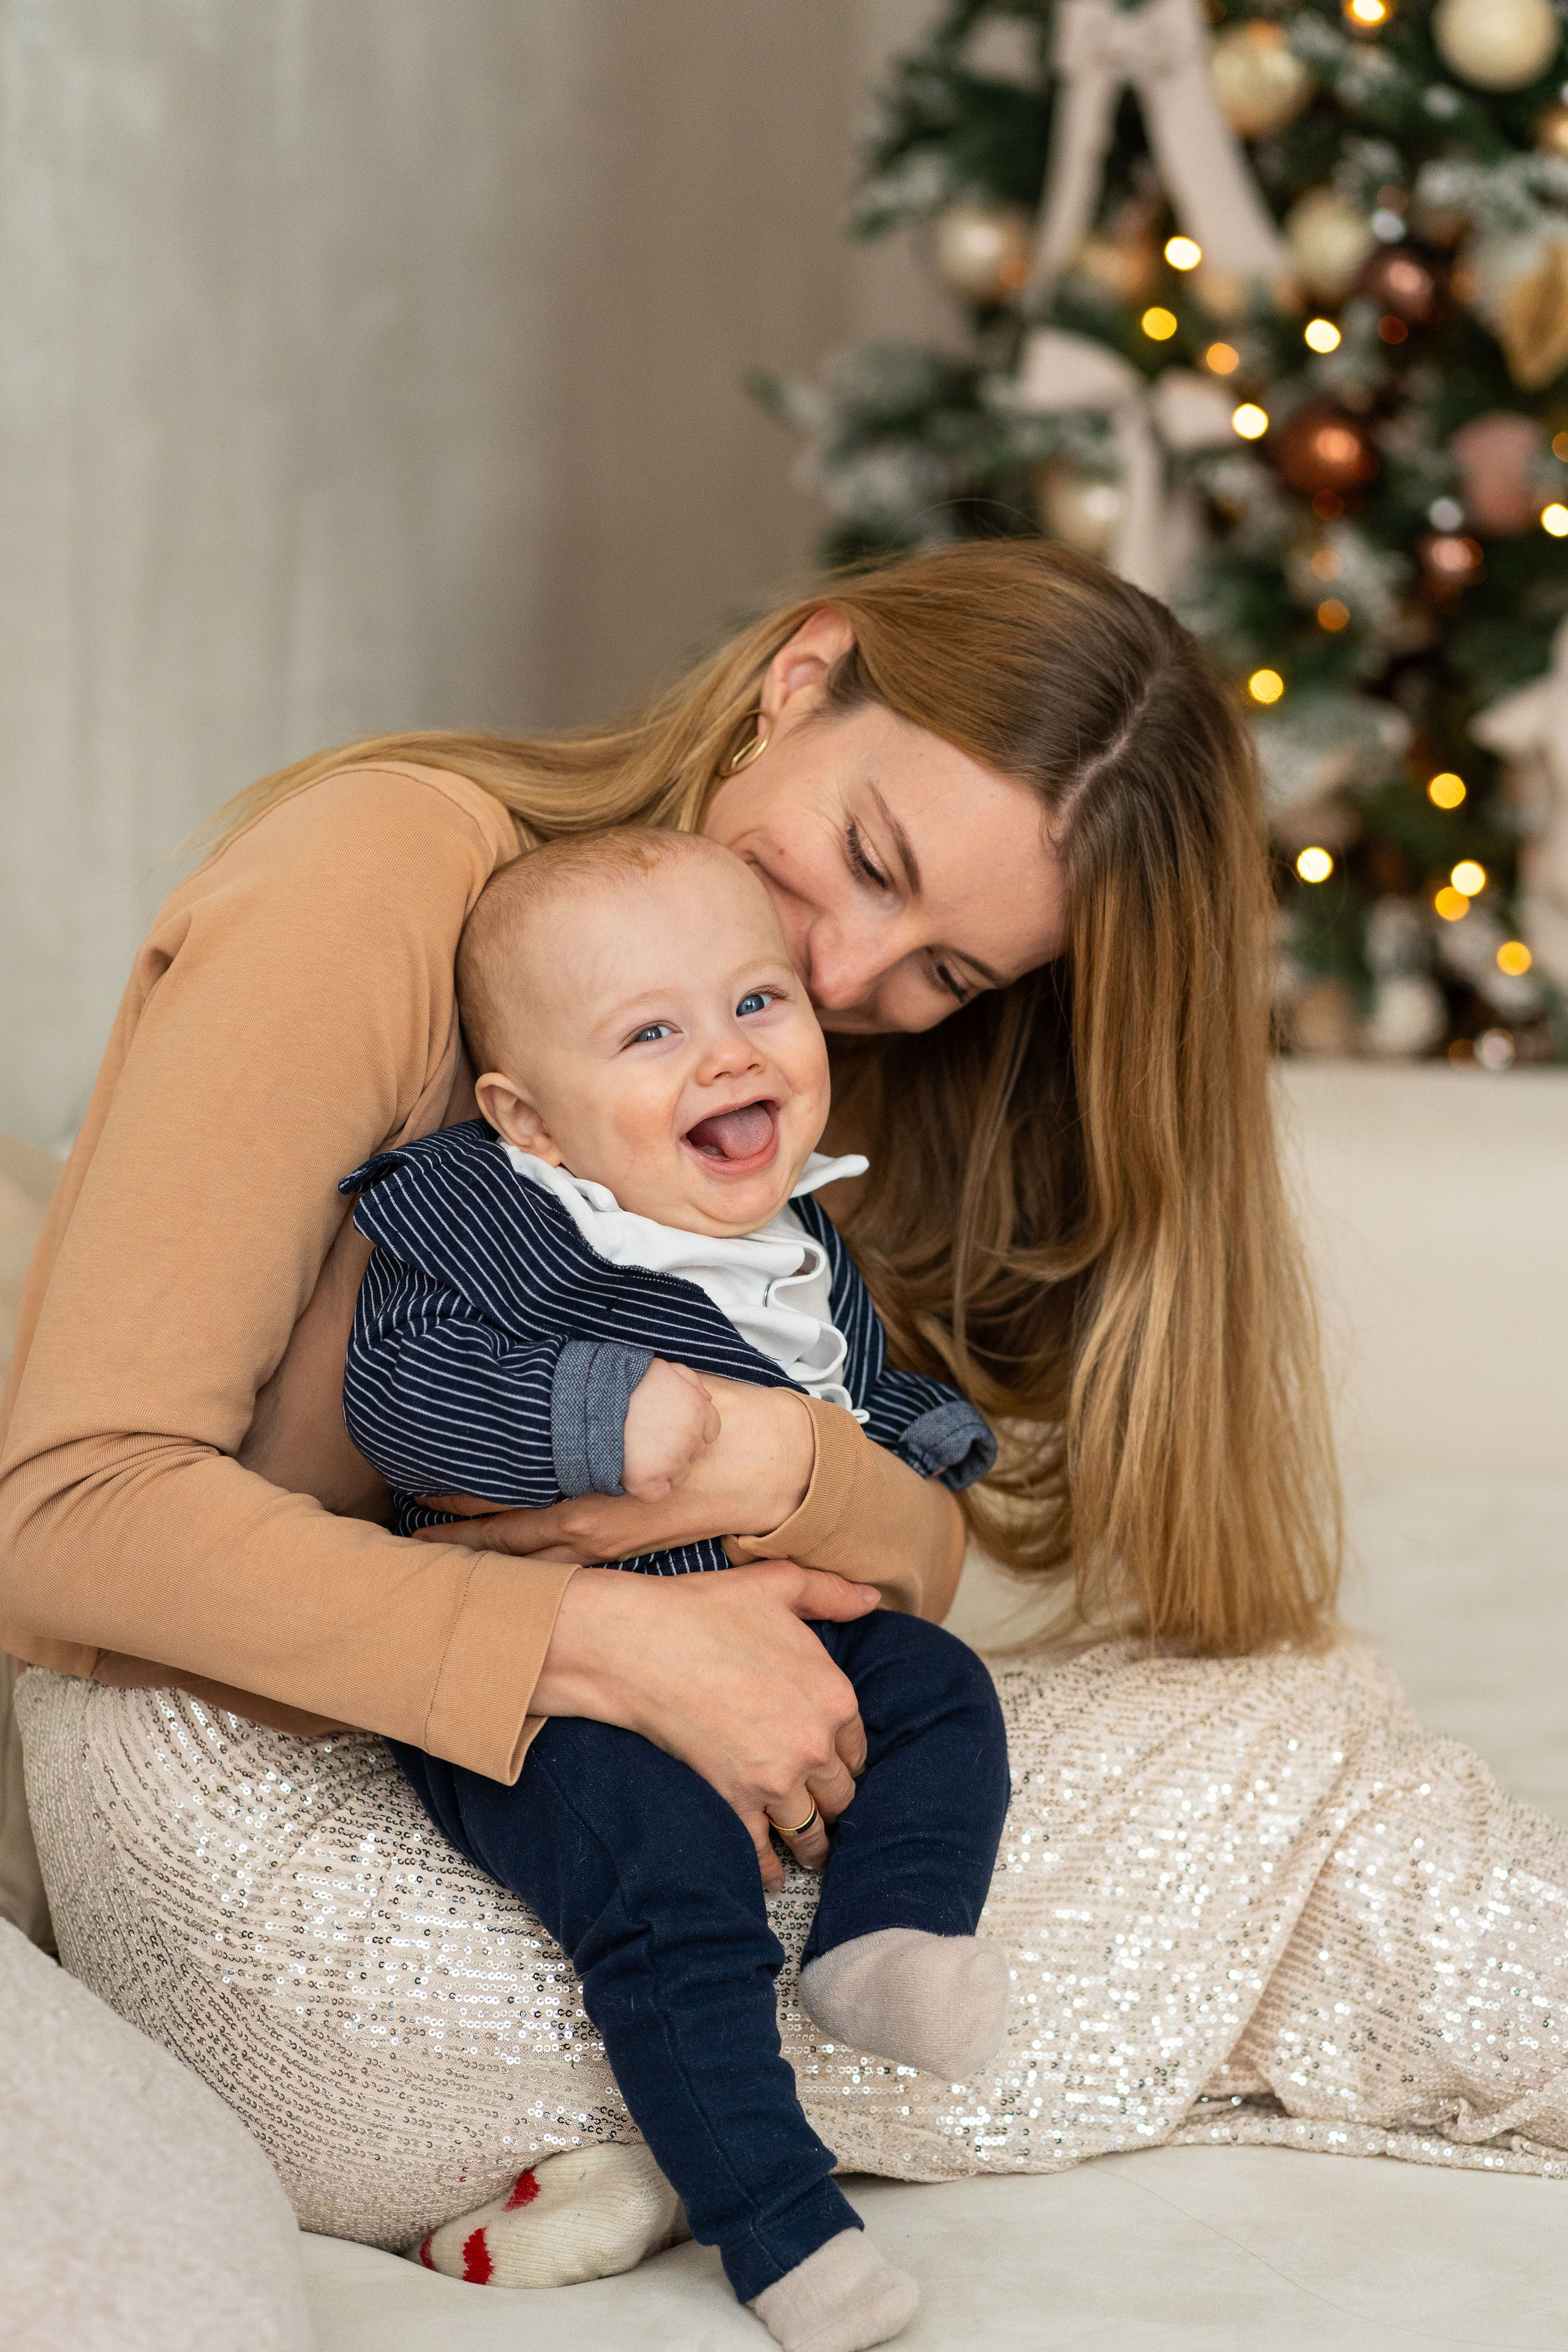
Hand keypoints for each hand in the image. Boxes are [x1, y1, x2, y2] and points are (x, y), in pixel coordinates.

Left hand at [414, 1375, 814, 1560]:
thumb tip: (547, 1370)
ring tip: (430, 1551)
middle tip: (401, 1536)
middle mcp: (582, 1524)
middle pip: (494, 1541)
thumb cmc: (712, 1415)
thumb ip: (594, 1387)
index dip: (444, 1493)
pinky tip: (497, 1562)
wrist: (773, 1467)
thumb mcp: (648, 1383)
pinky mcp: (621, 1553)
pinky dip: (519, 1566)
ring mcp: (601, 1546)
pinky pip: (555, 1568)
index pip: (492, 1494)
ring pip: (521, 1561)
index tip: (408, 1481)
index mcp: (581, 1480)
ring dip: (476, 1556)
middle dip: (447, 1538)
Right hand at [532, 1561, 874, 1891]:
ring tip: (813, 1856)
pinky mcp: (735, 1803)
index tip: (836, 1768)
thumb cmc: (706, 1609)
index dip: (845, 1757)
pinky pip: (763, 1853)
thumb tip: (873, 1598)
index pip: (857, 1746)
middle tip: (827, 1814)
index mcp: (834, 1695)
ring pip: (811, 1831)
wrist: (641, 1645)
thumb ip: (833, 1593)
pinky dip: (768, 1871)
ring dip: (814, 1846)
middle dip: (834, 1803)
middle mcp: (814, 1745)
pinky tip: (773, 1878)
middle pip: (841, 1793)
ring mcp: (776, 1780)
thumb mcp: (779, 1584)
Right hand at [620, 1360, 720, 1502]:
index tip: (669, 1427)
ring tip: (637, 1452)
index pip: (709, 1431)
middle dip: (676, 1448)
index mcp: (697, 1410)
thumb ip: (689, 1381)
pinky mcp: (647, 1481)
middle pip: (693, 1454)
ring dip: (663, 1469)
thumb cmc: (627, 1380)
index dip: (690, 1430)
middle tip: (648, 1437)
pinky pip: (657, 1494)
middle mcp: (690, 1438)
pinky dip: (646, 1487)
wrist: (592, 1399)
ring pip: (678, 1476)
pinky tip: (632, 1470)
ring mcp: (670, 1463)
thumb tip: (707, 1398)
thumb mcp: (663, 1368)